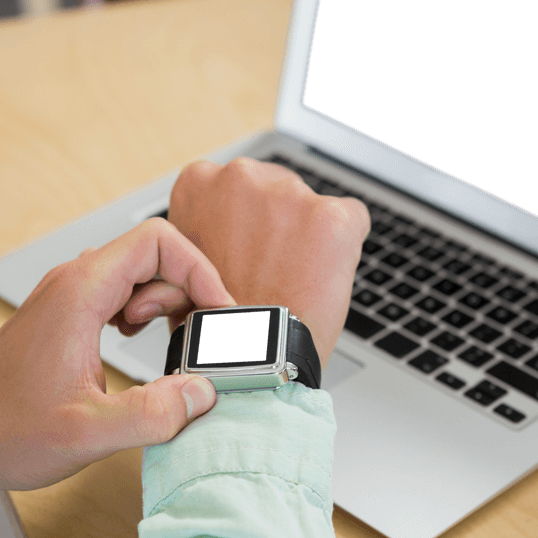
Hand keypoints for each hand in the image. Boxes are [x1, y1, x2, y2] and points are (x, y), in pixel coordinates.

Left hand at [0, 218, 234, 526]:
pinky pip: (120, 294)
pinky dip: (146, 314)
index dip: (199, 270)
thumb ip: (154, 414)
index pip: (157, 241)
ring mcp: (67, 298)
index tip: (219, 313)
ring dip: (168, 305)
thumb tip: (203, 393)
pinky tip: (143, 348)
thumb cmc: (2, 432)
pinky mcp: (66, 318)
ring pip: (139, 274)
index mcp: (80, 293)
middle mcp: (73, 284)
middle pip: (154, 253)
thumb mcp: (88, 433)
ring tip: (172, 348)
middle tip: (199, 339)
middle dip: (189, 290)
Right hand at [168, 157, 369, 366]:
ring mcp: (290, 195)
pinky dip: (345, 248)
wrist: (247, 360)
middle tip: (274, 270)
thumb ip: (204, 232)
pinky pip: (353, 220)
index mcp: (199, 183)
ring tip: (296, 280)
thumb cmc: (213, 323)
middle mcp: (243, 178)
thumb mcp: (184, 265)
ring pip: (315, 207)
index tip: (250, 248)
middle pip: (279, 189)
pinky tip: (324, 277)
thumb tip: (218, 229)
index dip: (248, 223)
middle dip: (281, 225)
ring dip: (311, 238)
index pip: (238, 184)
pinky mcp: (333, 218)